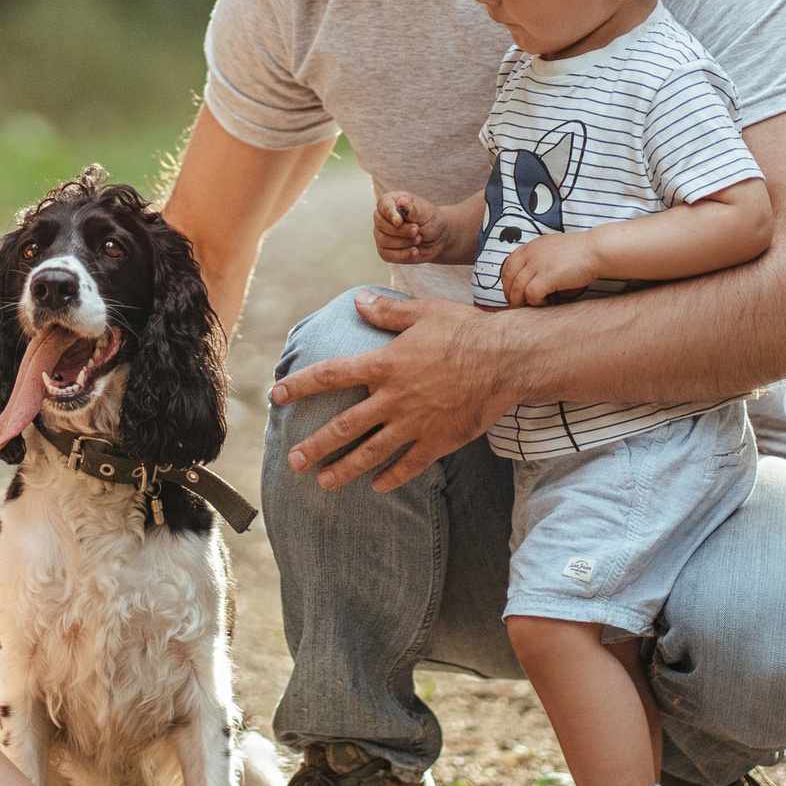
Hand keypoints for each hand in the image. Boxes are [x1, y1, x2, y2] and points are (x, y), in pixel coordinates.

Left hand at [267, 290, 517, 490]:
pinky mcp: (438, 441)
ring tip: (323, 482)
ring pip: (371, 452)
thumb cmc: (466, 330)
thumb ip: (386, 311)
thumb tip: (358, 299)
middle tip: (293, 461)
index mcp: (384, 364)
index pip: (331, 376)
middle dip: (315, 446)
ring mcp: (415, 423)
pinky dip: (391, 477)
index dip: (300, 385)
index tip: (276, 395)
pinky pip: (409, 465)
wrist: (508, 360)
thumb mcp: (423, 312)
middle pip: (344, 427)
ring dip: (344, 469)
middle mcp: (393, 397)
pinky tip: (377, 486)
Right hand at [373, 191, 447, 262]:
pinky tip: (414, 250)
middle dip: (401, 230)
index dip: (389, 213)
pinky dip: (403, 254)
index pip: (383, 204)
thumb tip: (402, 202)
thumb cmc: (430, 221)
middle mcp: (383, 217)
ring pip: (384, 240)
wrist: (438, 239)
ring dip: (405, 242)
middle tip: (417, 230)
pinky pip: (386, 254)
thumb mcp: (426, 212)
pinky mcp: (385, 250)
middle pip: (381, 224)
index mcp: (392, 201)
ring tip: (419, 238)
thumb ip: (413, 209)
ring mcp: (381, 234)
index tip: (399, 221)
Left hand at [500, 232, 599, 306]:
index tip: (511, 291)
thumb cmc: (579, 252)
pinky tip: (544, 304)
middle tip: (516, 304)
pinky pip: (531, 295)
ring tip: (528, 307)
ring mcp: (538, 264)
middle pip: (508, 277)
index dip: (506, 280)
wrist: (596, 250)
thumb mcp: (552, 248)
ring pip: (517, 288)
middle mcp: (531, 254)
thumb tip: (529, 276)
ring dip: (521, 301)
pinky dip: (535, 303)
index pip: (508, 264)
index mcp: (531, 246)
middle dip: (510, 294)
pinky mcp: (547, 276)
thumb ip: (538, 258)